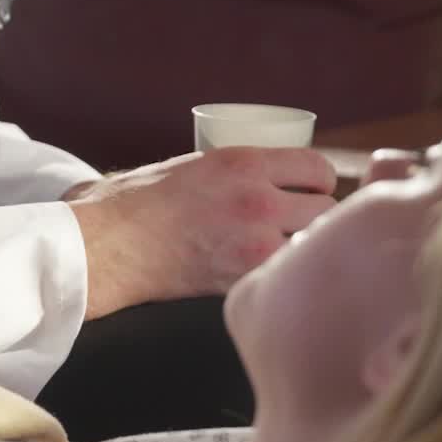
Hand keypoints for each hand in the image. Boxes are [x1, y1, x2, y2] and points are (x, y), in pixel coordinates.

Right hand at [64, 146, 335, 319]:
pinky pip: (286, 275)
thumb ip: (235, 171)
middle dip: (320, 217)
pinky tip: (272, 276)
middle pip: (328, 208)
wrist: (113, 243)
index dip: (322, 180)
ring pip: (314, 245)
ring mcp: (255, 242)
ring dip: (308, 248)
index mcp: (245, 163)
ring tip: (294, 252)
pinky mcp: (244, 278)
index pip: (318, 167)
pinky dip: (284, 276)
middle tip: (306, 224)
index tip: (315, 189)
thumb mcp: (194, 164)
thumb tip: (264, 176)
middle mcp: (259, 200)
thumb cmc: (139, 200)